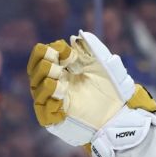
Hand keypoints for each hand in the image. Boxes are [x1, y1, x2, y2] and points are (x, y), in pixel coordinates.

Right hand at [27, 30, 155, 156]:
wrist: (120, 115)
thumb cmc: (112, 91)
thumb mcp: (106, 67)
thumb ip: (93, 50)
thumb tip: (76, 36)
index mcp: (62, 69)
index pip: (43, 55)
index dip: (50, 50)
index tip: (66, 50)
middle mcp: (53, 84)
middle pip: (35, 70)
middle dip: (44, 64)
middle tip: (58, 63)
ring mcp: (52, 101)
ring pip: (37, 88)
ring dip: (47, 81)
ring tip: (60, 79)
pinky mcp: (54, 119)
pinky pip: (43, 110)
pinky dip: (49, 101)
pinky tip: (60, 94)